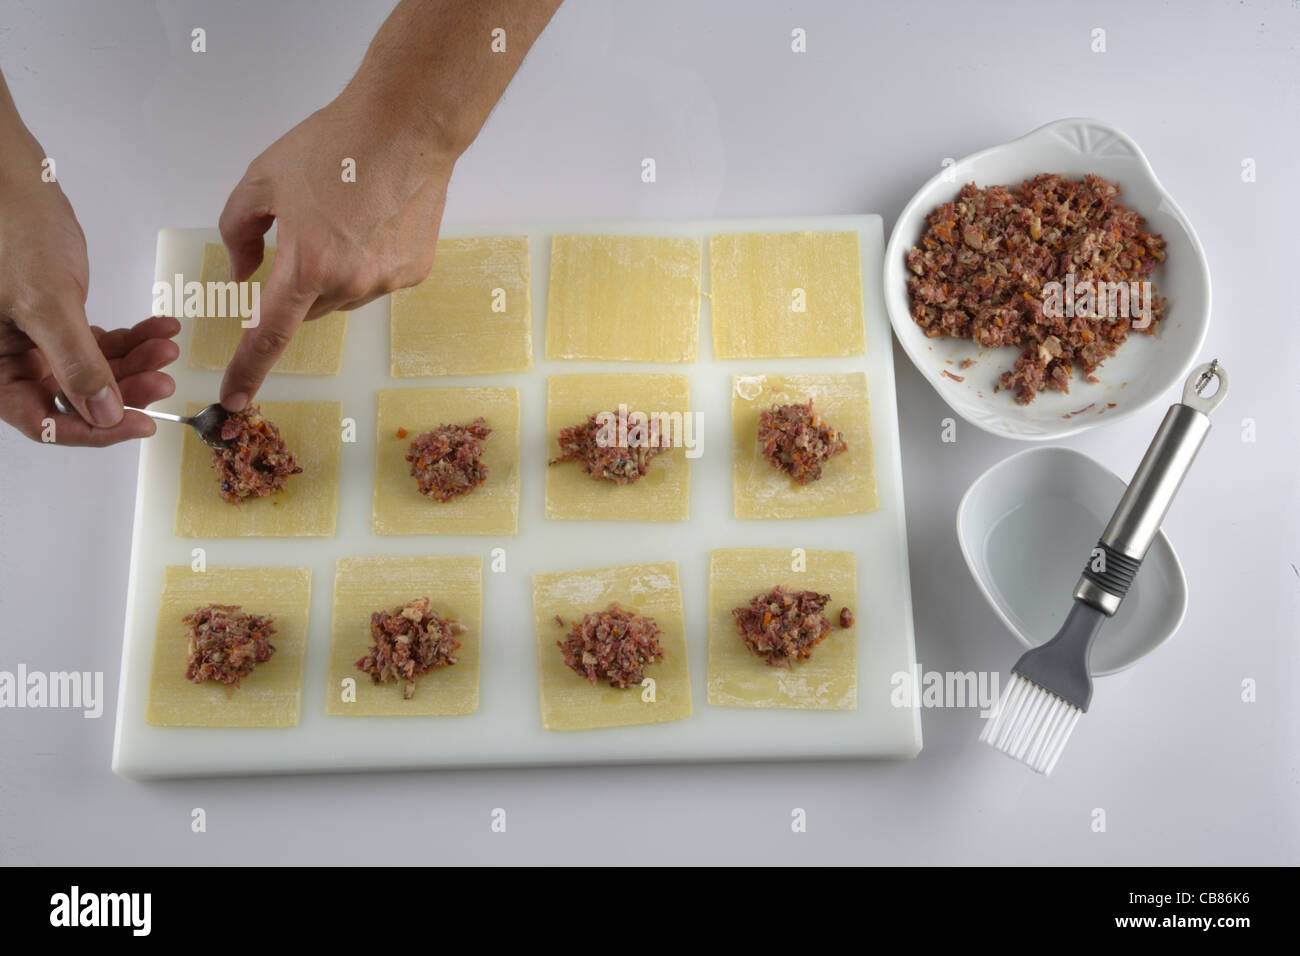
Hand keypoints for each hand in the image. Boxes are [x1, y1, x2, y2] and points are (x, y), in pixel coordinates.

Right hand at [0, 172, 178, 445]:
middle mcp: (12, 361)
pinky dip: (133, 339)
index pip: (42, 421)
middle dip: (125, 390)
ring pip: (96, 372)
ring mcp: (36, 343)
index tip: (141, 426)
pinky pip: (101, 344)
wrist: (15, 183)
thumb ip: (76, 363)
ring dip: (136, 362)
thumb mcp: (46, 302)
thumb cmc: (12, 231)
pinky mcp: (59, 322)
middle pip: (76, 400)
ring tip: (166, 347)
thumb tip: (104, 417)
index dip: (93, 431)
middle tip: (164, 380)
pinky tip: (161, 329)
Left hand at [217, 85, 454, 409]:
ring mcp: (386, 281)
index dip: (248, 371)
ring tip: (341, 220)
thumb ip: (238, 233)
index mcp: (306, 264)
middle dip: (294, 290)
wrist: (408, 127)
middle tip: (298, 241)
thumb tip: (241, 274)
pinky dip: (365, 262)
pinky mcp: (413, 271)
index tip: (233, 400)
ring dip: (331, 275)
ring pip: (342, 298)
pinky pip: (376, 282)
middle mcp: (349, 283)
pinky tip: (371, 222)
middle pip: (307, 311)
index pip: (269, 335)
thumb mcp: (261, 179)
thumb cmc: (334, 144)